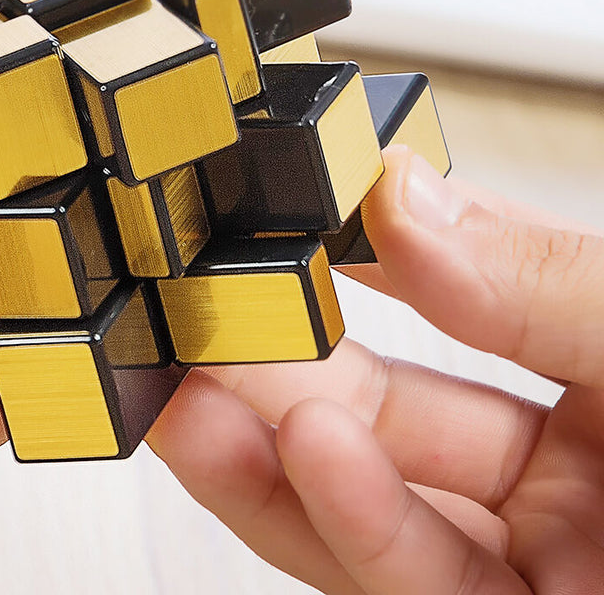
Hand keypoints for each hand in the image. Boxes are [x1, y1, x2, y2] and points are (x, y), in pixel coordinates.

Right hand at [149, 146, 603, 593]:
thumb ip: (538, 275)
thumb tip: (404, 195)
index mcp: (591, 368)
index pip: (443, 289)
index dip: (352, 249)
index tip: (272, 214)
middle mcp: (554, 469)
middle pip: (374, 409)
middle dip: (269, 359)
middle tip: (193, 312)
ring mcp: (531, 560)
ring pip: (358, 504)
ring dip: (260, 448)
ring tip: (188, 384)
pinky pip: (409, 582)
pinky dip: (345, 518)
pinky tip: (299, 445)